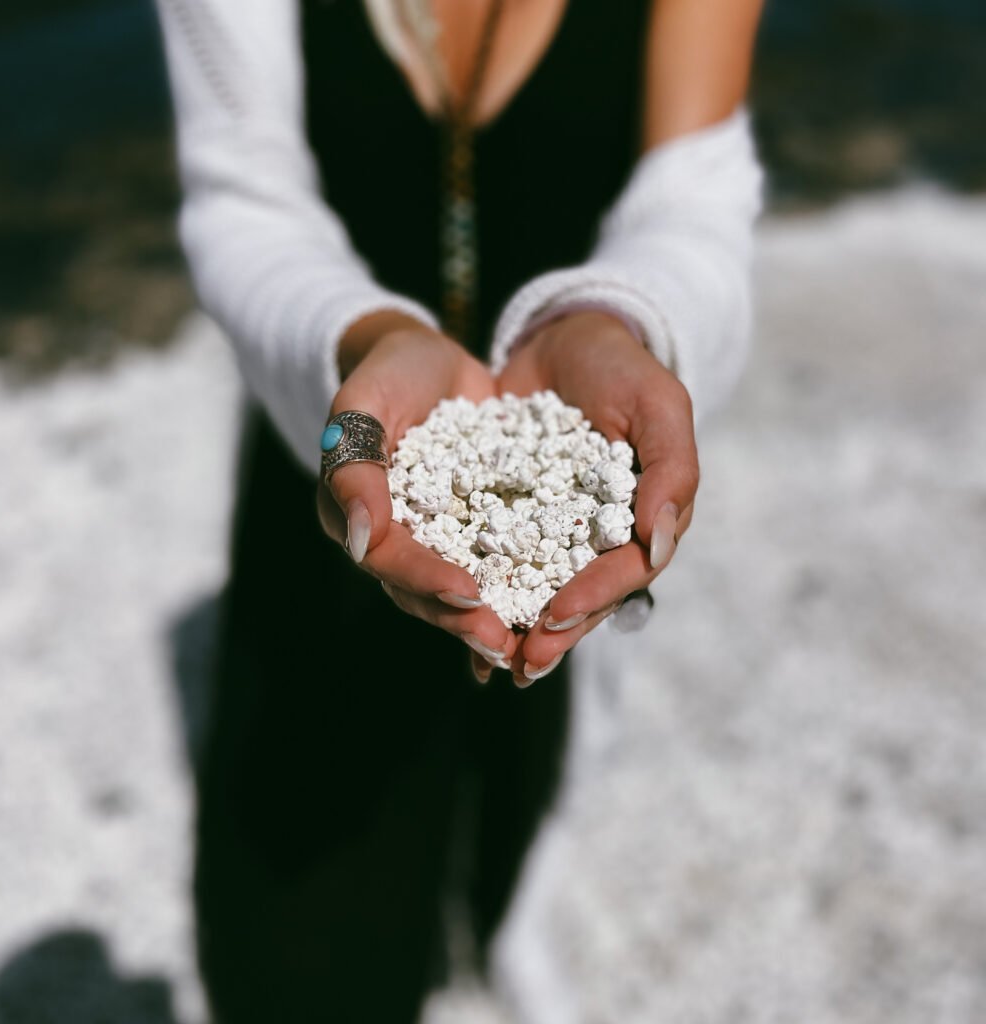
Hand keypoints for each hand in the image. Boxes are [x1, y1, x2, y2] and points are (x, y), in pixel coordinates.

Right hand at [316, 313, 521, 673]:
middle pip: (422, 591)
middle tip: (505, 645)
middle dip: (463, 618)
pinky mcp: (472, 531)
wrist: (427, 361)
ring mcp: (434, 539)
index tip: (468, 593)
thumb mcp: (363, 403)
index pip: (388, 557)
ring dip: (490, 619)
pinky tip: (549, 616)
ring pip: (456, 591)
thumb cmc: (388, 372)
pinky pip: (492, 567)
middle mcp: (392, 538)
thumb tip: (362, 544)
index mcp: (354, 514)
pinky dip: (515, 591)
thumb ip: (355, 469)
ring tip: (529, 646)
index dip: (425, 578)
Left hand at [493, 310, 697, 684]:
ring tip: (487, 657)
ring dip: (517, 624)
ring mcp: (556, 530)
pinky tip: (455, 615)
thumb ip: (670, 468)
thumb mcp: (658, 404)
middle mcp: (601, 535)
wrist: (565, 339)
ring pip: (539, 587)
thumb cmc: (623, 368)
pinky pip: (500, 558)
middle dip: (554, 631)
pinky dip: (485, 588)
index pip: (625, 569)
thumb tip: (659, 541)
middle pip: (582, 595)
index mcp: (644, 518)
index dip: (595, 596)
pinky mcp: (512, 516)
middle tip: (521, 663)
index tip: (557, 615)